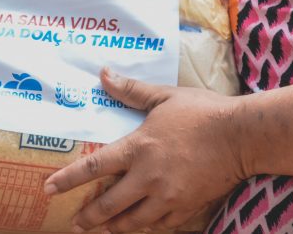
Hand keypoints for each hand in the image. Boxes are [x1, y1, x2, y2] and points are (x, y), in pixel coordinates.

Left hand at [43, 68, 247, 232]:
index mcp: (139, 147)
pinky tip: (140, 227)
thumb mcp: (164, 97)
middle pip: (109, 204)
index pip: (94, 166)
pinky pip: (160, 226)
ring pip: (133, 221)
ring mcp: (168, 196)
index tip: (49, 188)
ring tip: (104, 230)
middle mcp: (148, 177)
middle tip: (75, 225)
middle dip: (89, 217)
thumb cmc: (203, 112)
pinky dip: (146, 227)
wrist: (243, 136)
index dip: (68, 180)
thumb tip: (103, 75)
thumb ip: (131, 91)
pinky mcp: (187, 208)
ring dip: (115, 227)